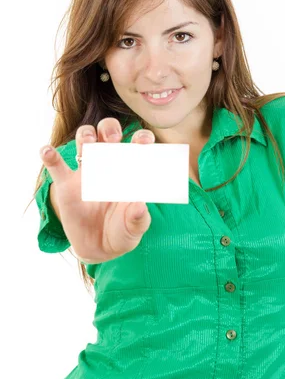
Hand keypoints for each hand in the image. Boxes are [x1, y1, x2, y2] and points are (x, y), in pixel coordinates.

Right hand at [40, 119, 154, 263]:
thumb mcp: (134, 227)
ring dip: (86, 136)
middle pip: (108, 134)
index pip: (137, 144)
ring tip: (88, 142)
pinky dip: (50, 156)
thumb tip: (140, 206)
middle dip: (110, 129)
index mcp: (129, 170)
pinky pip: (56, 166)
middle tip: (113, 139)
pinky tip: (47, 152)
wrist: (100, 249)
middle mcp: (109, 165)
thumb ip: (138, 218)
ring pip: (85, 142)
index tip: (143, 141)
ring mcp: (86, 173)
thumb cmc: (122, 231)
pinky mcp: (67, 186)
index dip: (141, 137)